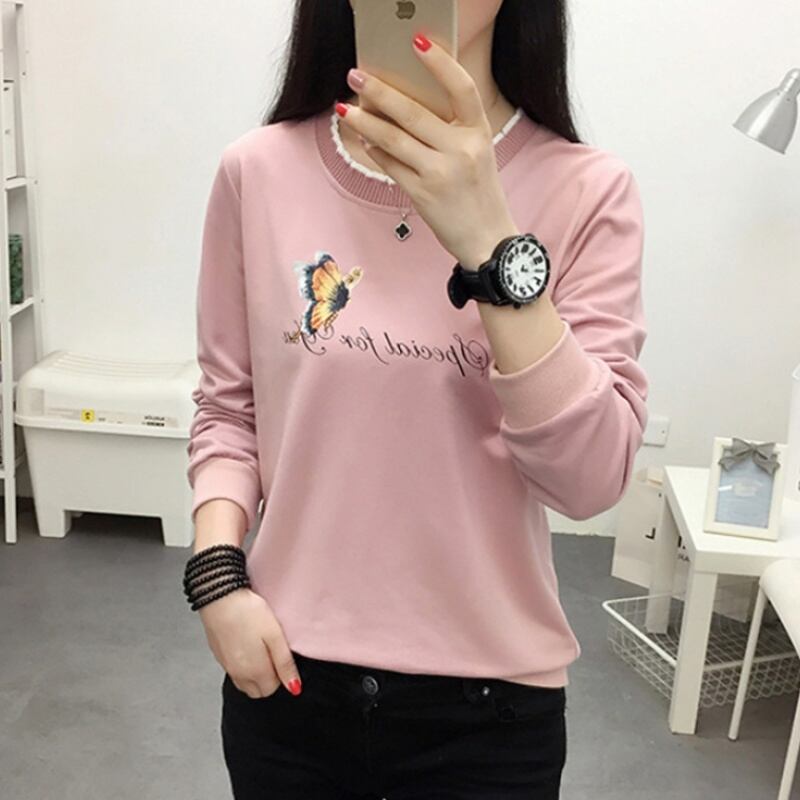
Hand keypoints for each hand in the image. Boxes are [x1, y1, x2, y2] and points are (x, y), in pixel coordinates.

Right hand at [199, 587, 301, 698]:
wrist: (220, 598)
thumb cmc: (248, 613)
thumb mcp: (275, 636)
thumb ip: (285, 664)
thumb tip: (294, 687)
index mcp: (254, 672)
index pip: (273, 689)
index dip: (280, 674)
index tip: (280, 656)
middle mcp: (238, 674)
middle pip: (258, 690)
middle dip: (267, 678)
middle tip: (271, 652)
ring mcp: (226, 666)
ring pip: (244, 682)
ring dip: (254, 673)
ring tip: (258, 647)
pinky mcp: (218, 656)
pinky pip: (234, 670)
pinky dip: (242, 664)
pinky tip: (245, 643)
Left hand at [337, 32, 517, 269]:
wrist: (488, 241)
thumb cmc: (479, 195)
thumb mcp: (477, 155)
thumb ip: (452, 131)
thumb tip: (406, 105)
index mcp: (479, 133)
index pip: (462, 87)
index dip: (440, 62)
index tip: (416, 41)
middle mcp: (461, 150)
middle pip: (413, 112)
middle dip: (379, 91)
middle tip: (356, 76)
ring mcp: (441, 173)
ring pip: (394, 139)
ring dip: (365, 121)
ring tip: (346, 107)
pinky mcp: (423, 194)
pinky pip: (391, 166)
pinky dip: (375, 151)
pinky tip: (364, 139)